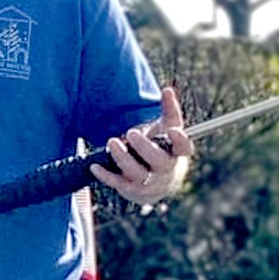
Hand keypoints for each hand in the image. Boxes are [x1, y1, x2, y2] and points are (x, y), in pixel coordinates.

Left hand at [91, 86, 193, 205]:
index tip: (173, 131)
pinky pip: (117, 183)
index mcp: (176, 154)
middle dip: (145, 148)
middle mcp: (165, 170)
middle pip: (159, 162)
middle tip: (132, 133)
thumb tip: (168, 89)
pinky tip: (94, 166)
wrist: (157, 180)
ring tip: (112, 142)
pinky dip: (105, 175)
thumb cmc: (162, 148)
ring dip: (123, 159)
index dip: (180, 141)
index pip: (184, 148)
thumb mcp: (167, 129)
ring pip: (137, 174)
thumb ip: (168, 110)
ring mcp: (148, 182)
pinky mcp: (131, 189)